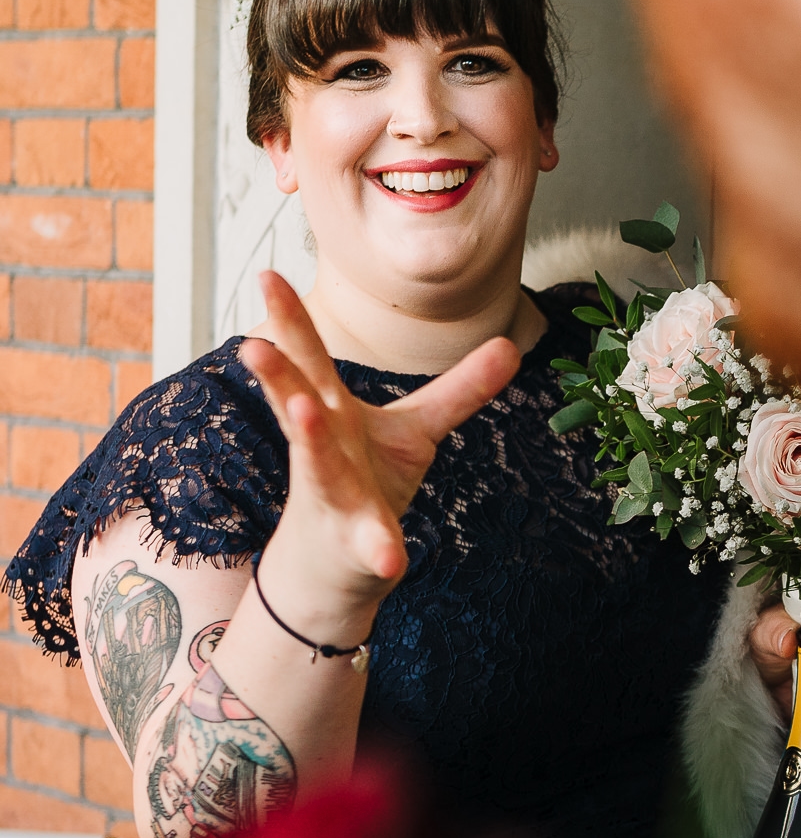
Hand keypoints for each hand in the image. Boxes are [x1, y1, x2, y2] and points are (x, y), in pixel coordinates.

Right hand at [240, 272, 519, 625]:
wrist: (338, 564)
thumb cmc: (369, 479)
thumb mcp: (417, 429)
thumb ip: (460, 390)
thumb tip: (511, 345)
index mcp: (333, 412)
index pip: (308, 359)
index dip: (290, 319)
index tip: (266, 273)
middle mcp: (322, 448)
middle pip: (296, 404)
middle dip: (277, 374)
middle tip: (253, 343)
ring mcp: (333, 496)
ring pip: (318, 470)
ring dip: (313, 443)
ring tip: (303, 413)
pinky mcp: (353, 543)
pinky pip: (368, 545)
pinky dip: (381, 550)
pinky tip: (395, 561)